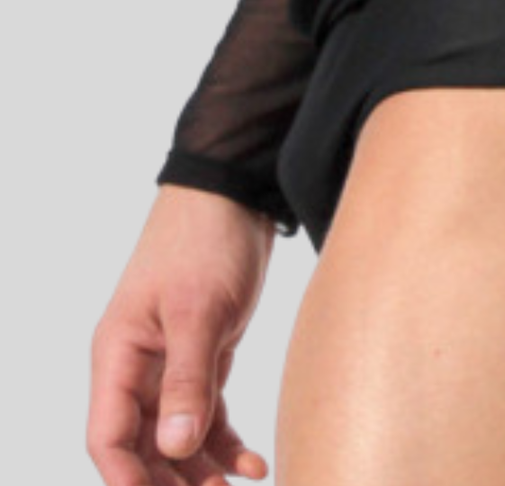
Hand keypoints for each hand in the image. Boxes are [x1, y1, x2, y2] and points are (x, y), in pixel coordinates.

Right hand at [88, 185, 276, 485]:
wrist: (236, 191)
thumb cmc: (206, 239)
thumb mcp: (199, 310)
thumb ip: (187, 379)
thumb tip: (173, 448)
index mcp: (119, 353)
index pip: (109, 437)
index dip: (128, 480)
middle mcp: (138, 364)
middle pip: (141, 446)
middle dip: (169, 483)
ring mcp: (170, 361)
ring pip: (176, 436)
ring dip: (200, 470)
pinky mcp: (205, 353)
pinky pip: (206, 413)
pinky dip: (225, 441)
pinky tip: (253, 465)